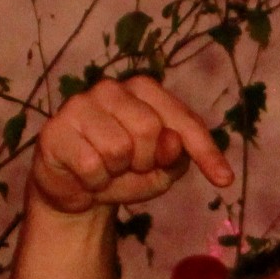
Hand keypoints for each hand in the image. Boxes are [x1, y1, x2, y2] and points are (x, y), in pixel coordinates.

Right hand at [29, 76, 234, 215]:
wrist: (74, 189)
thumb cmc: (123, 172)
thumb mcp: (160, 170)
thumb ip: (174, 157)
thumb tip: (170, 142)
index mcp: (144, 91)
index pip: (182, 120)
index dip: (205, 151)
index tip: (224, 180)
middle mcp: (111, 89)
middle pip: (149, 129)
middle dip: (146, 162)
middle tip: (130, 168)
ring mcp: (80, 105)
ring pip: (118, 148)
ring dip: (116, 174)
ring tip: (106, 171)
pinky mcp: (55, 130)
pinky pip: (90, 165)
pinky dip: (94, 182)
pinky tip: (85, 176)